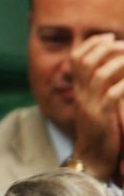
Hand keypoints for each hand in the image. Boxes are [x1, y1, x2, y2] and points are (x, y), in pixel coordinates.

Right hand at [67, 32, 123, 180]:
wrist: (92, 159)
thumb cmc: (101, 132)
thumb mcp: (96, 105)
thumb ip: (100, 87)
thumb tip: (113, 68)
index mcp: (79, 90)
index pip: (76, 58)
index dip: (92, 43)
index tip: (109, 37)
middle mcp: (81, 94)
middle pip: (86, 61)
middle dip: (107, 48)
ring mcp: (90, 105)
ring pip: (100, 74)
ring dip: (120, 63)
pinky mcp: (101, 117)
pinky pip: (113, 95)